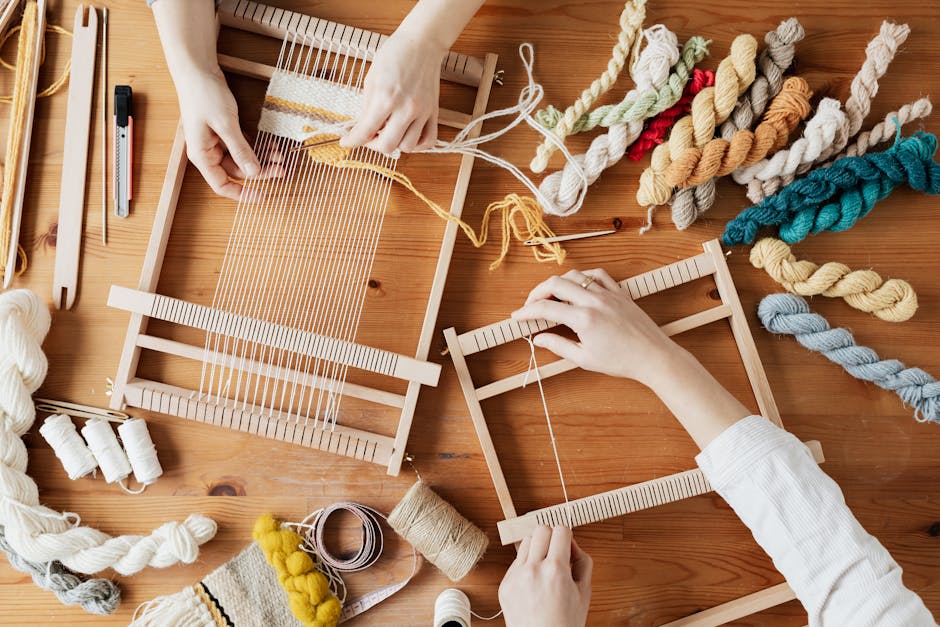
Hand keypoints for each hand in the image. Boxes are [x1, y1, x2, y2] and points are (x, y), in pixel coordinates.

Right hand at [176, 69, 277, 200]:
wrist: (197, 70)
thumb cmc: (204, 95)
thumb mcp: (226, 124)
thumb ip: (240, 150)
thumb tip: (254, 173)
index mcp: (202, 155)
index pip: (221, 185)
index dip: (242, 194)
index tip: (262, 195)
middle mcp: (208, 151)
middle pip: (237, 171)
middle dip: (260, 171)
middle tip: (281, 169)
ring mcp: (217, 141)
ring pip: (243, 159)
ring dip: (261, 158)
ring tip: (280, 156)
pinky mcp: (225, 132)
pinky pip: (243, 146)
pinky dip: (256, 146)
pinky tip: (271, 145)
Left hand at [340, 27, 442, 153]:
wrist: (422, 42)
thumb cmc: (394, 55)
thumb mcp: (371, 79)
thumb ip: (367, 107)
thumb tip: (363, 128)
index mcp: (386, 98)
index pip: (365, 131)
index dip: (352, 141)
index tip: (346, 142)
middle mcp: (406, 108)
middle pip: (388, 146)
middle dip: (373, 145)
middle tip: (368, 137)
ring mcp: (422, 112)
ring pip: (408, 147)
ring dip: (395, 144)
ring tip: (389, 132)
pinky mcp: (434, 112)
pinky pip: (429, 141)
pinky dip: (418, 145)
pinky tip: (408, 136)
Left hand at [498, 526, 592, 626]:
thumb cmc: (564, 624)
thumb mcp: (584, 593)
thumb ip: (582, 562)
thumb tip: (571, 543)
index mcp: (556, 571)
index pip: (560, 530)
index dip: (567, 536)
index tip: (567, 545)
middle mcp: (533, 570)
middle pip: (541, 530)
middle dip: (551, 537)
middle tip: (556, 553)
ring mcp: (515, 577)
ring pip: (526, 542)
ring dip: (537, 548)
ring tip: (544, 566)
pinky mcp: (504, 585)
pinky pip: (516, 562)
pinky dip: (526, 565)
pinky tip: (534, 582)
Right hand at [513, 268, 751, 448]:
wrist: (653, 356)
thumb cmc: (621, 361)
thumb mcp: (584, 359)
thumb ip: (558, 345)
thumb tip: (538, 339)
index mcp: (583, 319)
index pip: (545, 309)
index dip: (527, 312)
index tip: (518, 317)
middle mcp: (594, 301)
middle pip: (555, 284)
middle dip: (537, 292)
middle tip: (530, 305)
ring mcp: (608, 293)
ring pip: (574, 275)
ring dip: (558, 283)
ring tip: (551, 296)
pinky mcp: (619, 292)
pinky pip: (597, 275)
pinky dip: (582, 277)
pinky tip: (577, 286)